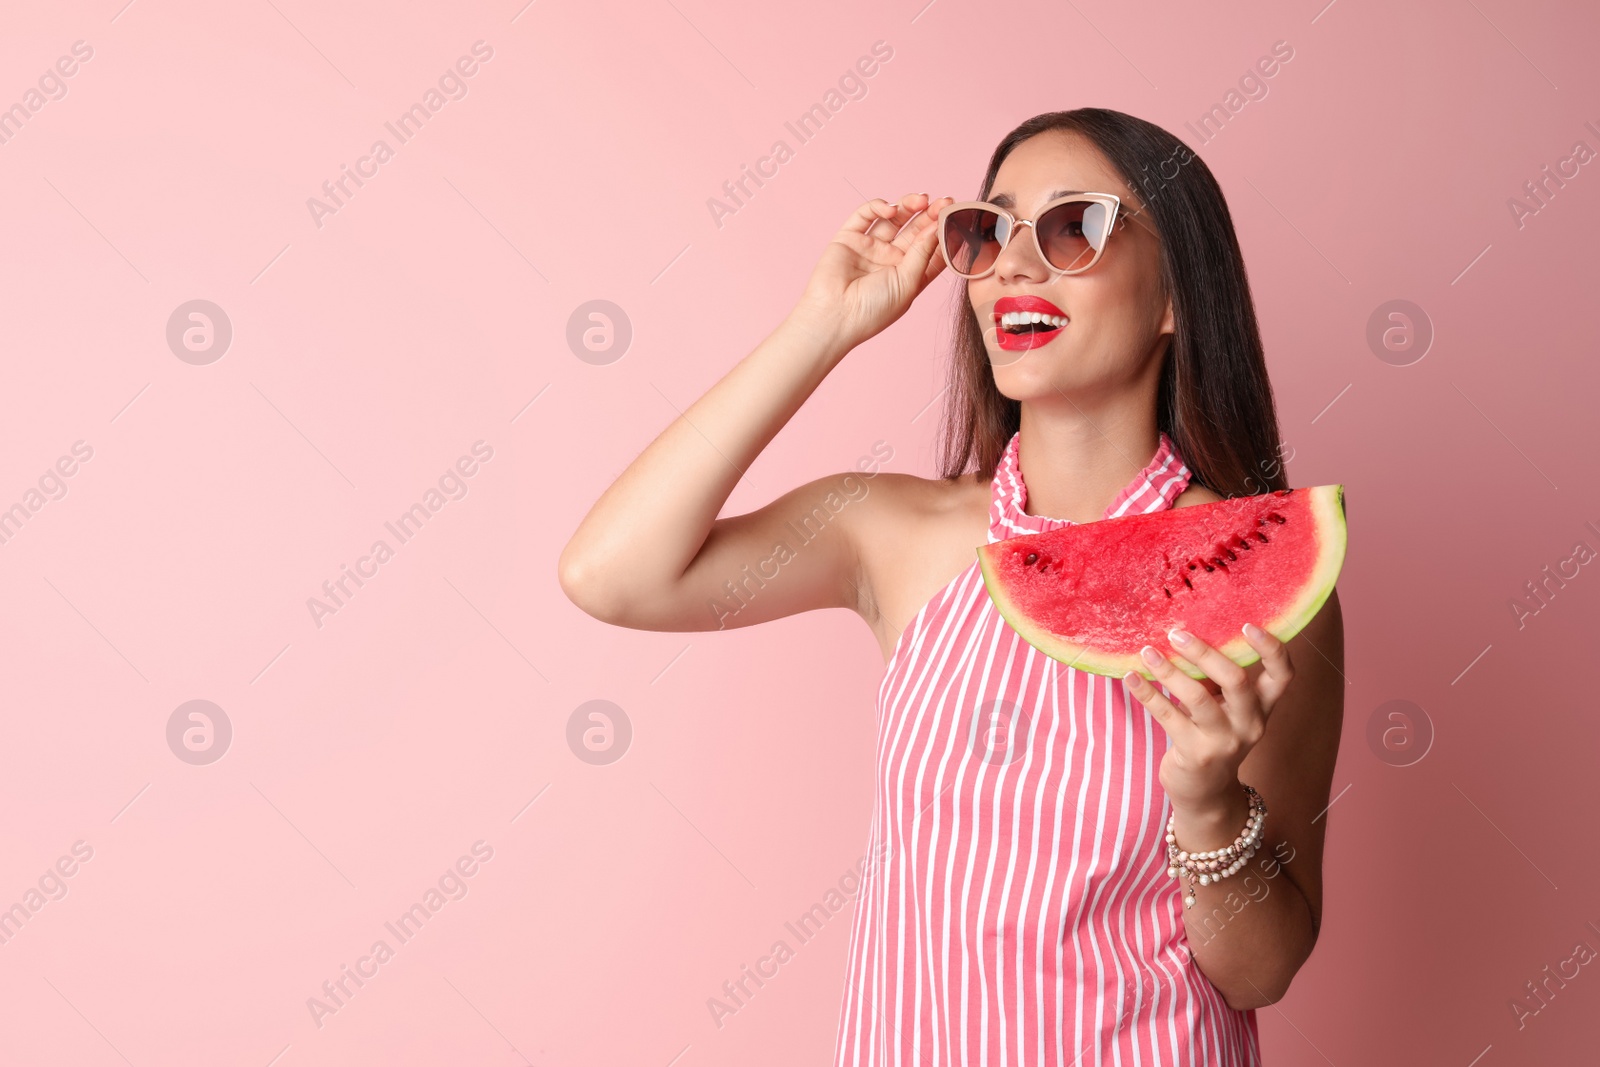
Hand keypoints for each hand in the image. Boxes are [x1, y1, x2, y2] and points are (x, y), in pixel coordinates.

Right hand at [787, 193, 953, 352]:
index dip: (944, 233)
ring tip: (921, 199)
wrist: (834, 317)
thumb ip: (923, 253)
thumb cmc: (872, 311)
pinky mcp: (849, 238)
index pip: (932, 249)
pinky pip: (865, 215)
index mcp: (908, 275)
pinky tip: (890, 210)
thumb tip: (938, 226)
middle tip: (943, 203)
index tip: (956, 218)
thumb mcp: (908, 283)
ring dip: (908, 206)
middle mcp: (891, 260)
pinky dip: (878, 207)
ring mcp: (870, 248)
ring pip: (894, 219)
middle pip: (915, 230)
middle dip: (930, 215)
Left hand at [1120, 623, 1295, 822]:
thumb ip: (1217, 678)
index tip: (1247, 624)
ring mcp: (1224, 741)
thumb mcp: (1227, 709)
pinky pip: (1168, 716)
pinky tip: (1131, 678)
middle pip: (1237, 680)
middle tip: (1176, 634)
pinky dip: (1147, 694)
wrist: (1206, 793)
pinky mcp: (1196, 754)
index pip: (1283, 675)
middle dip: (1205, 653)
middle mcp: (1249, 724)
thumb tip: (1186, 632)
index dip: (1272, 648)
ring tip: (1147, 652)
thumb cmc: (1214, 737)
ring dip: (1169, 671)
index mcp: (1263, 707)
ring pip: (1198, 698)